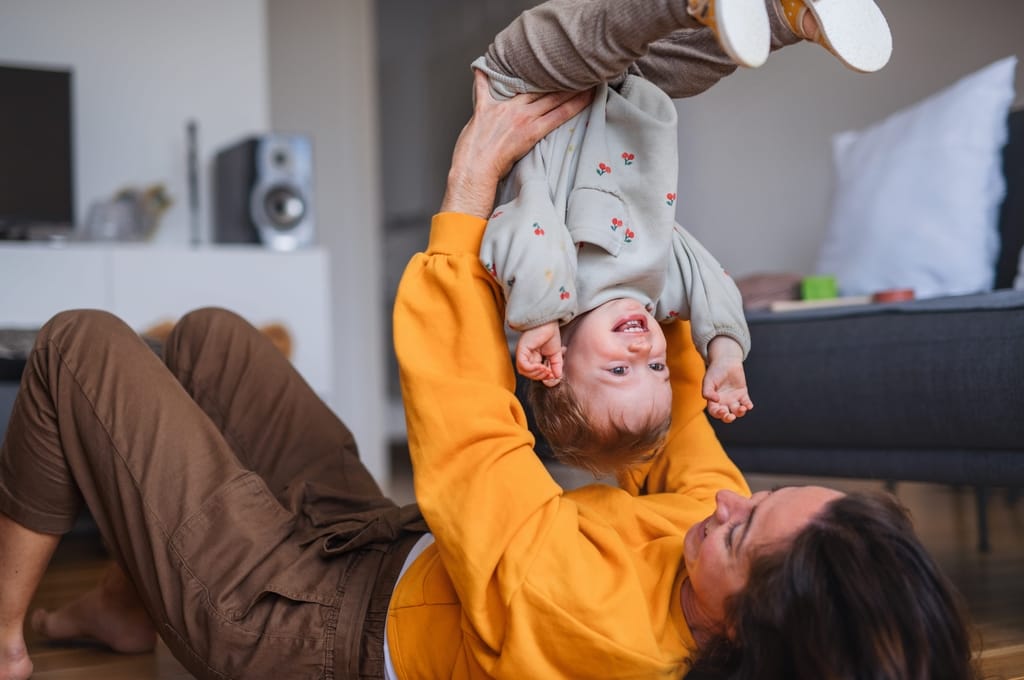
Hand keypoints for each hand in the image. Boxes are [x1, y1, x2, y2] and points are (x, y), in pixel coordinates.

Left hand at [441, 70, 592, 217]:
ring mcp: (502, 109)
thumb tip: (533, 125)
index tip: (590, 91)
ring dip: (538, 76)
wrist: (475, 171)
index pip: (562, 112)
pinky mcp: (484, 108)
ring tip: (547, 65)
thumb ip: (530, 135)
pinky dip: (483, 75)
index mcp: (532, 130)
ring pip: (526, 89)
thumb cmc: (497, 170)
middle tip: (579, 74)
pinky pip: (483, 87)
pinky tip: (483, 63)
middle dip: (567, 86)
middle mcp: (521, 116)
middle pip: (550, 97)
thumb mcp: (522, 153)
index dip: (579, 100)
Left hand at [516, 322, 564, 386]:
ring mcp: (522, 353)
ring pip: (524, 371)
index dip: (542, 377)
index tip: (552, 375)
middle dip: (540, 376)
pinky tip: (541, 366)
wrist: (549, 322)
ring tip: (546, 370)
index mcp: (532, 357)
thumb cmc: (550, 333)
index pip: (533, 373)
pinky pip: (523, 365)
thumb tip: (557, 376)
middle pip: (528, 374)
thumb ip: (556, 365)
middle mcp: (526, 355)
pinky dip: (533, 369)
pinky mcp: (521, 349)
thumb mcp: (556, 353)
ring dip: (536, 374)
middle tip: (549, 373)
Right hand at [703, 336, 753, 422]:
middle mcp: (723, 401)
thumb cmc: (715, 371)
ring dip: (740, 413)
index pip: (714, 412)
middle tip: (731, 416)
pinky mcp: (742, 393)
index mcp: (713, 400)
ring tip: (742, 408)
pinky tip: (749, 405)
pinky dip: (748, 405)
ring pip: (737, 411)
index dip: (717, 414)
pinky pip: (746, 403)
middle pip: (726, 415)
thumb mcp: (708, 380)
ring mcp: (733, 398)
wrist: (726, 361)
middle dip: (728, 418)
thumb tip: (715, 400)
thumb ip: (707, 391)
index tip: (721, 410)